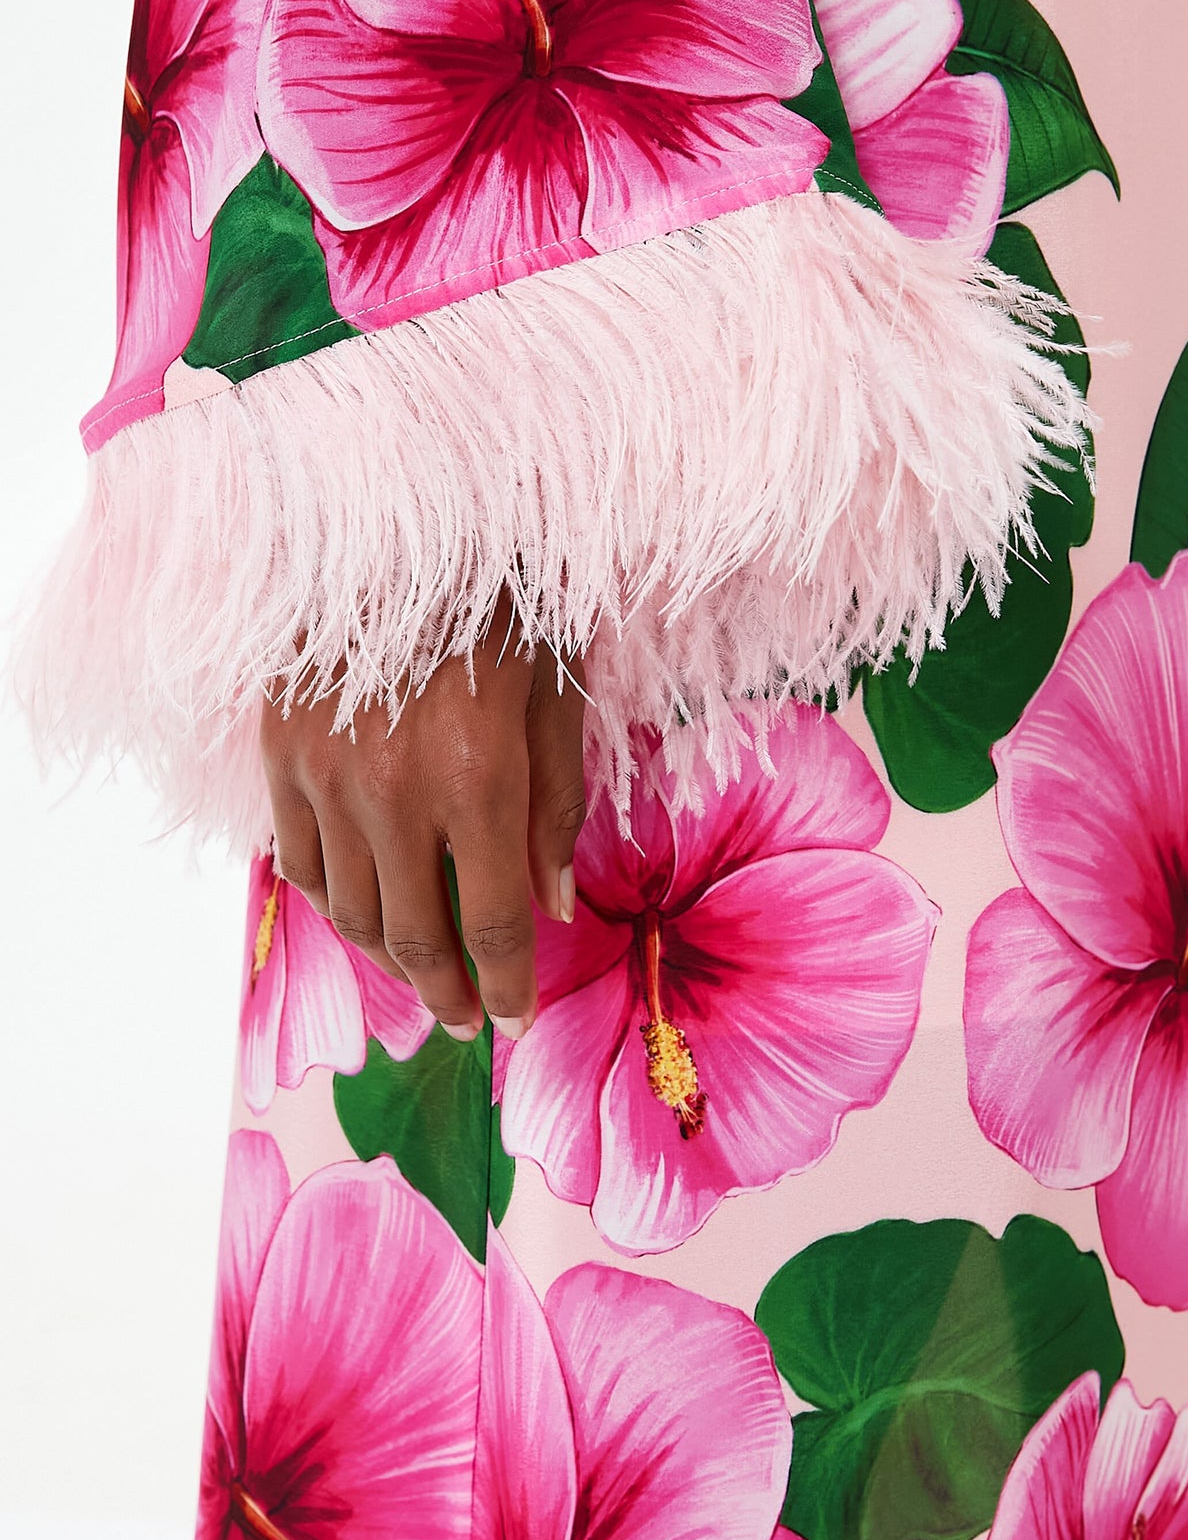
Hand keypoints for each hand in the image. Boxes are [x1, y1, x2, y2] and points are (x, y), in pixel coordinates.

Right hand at [260, 624, 584, 1037]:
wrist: (402, 521)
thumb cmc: (504, 605)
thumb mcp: (555, 702)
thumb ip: (555, 811)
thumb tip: (553, 907)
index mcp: (479, 781)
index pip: (494, 925)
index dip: (508, 986)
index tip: (516, 1018)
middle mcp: (395, 795)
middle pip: (414, 937)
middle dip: (446, 993)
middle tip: (464, 1018)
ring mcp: (326, 778)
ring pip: (349, 912)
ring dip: (388, 959)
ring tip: (421, 973)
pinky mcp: (280, 754)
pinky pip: (298, 861)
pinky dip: (330, 902)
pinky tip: (361, 912)